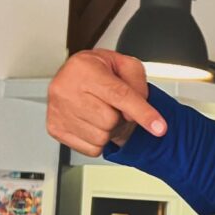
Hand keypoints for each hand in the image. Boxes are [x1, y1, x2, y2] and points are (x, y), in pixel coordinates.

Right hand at [46, 49, 165, 155]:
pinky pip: (91, 148)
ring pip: (101, 137)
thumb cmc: (102, 71)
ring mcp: (57, 110)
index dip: (143, 113)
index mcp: (83, 68)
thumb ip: (138, 86)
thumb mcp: (127, 66)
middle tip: (112, 104)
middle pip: (110, 120)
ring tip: (101, 111)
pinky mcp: (55, 128)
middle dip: (120, 116)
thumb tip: (136, 114)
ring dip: (109, 129)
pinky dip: (98, 140)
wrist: (78, 76)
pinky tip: (92, 123)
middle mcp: (65, 88)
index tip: (159, 128)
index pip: (119, 95)